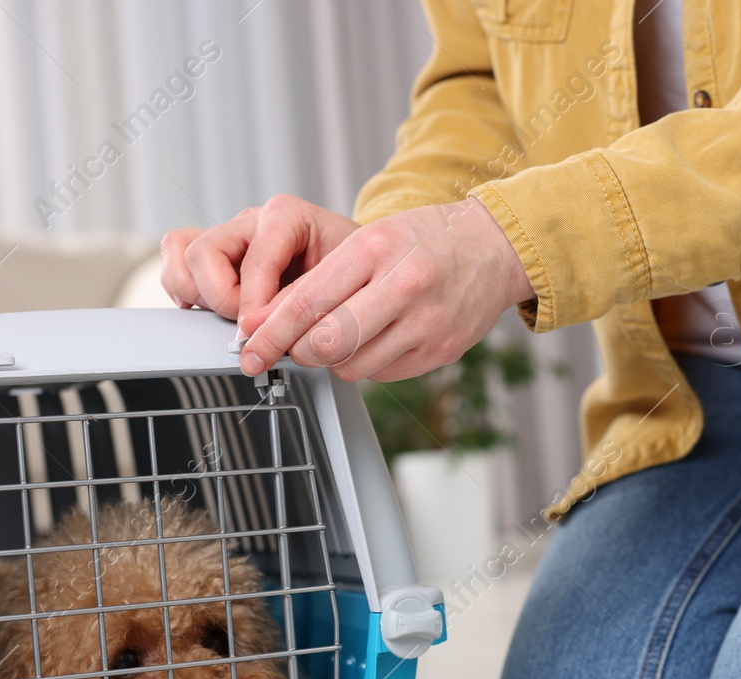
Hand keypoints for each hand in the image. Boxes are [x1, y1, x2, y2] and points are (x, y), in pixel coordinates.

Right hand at [160, 195, 360, 325]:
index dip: (253, 304)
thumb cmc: (352, 270)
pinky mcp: (216, 256)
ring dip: (196, 292)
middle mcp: (252, 221)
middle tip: (246, 325)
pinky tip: (209, 309)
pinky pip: (178, 262)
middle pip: (203, 251)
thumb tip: (260, 330)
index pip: (253, 259)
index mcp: (285, 216)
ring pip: (181, 250)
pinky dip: (185, 290)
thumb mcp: (339, 283)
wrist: (358, 266)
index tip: (260, 333)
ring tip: (227, 314)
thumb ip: (298, 302)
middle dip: (221, 298)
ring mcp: (230, 236)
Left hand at [161, 196, 533, 382]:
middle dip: (297, 352)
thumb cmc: (421, 242)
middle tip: (287, 349)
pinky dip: (365, 363)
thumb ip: (316, 281)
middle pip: (329, 341)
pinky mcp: (440, 352)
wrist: (492, 249)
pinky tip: (372, 340)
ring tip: (337, 337)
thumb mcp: (367, 242)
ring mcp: (427, 323)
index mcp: (377, 249)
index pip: (309, 300)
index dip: (271, 331)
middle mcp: (405, 286)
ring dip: (332, 360)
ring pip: (353, 366)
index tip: (249, 346)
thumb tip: (261, 322)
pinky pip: (382, 373)